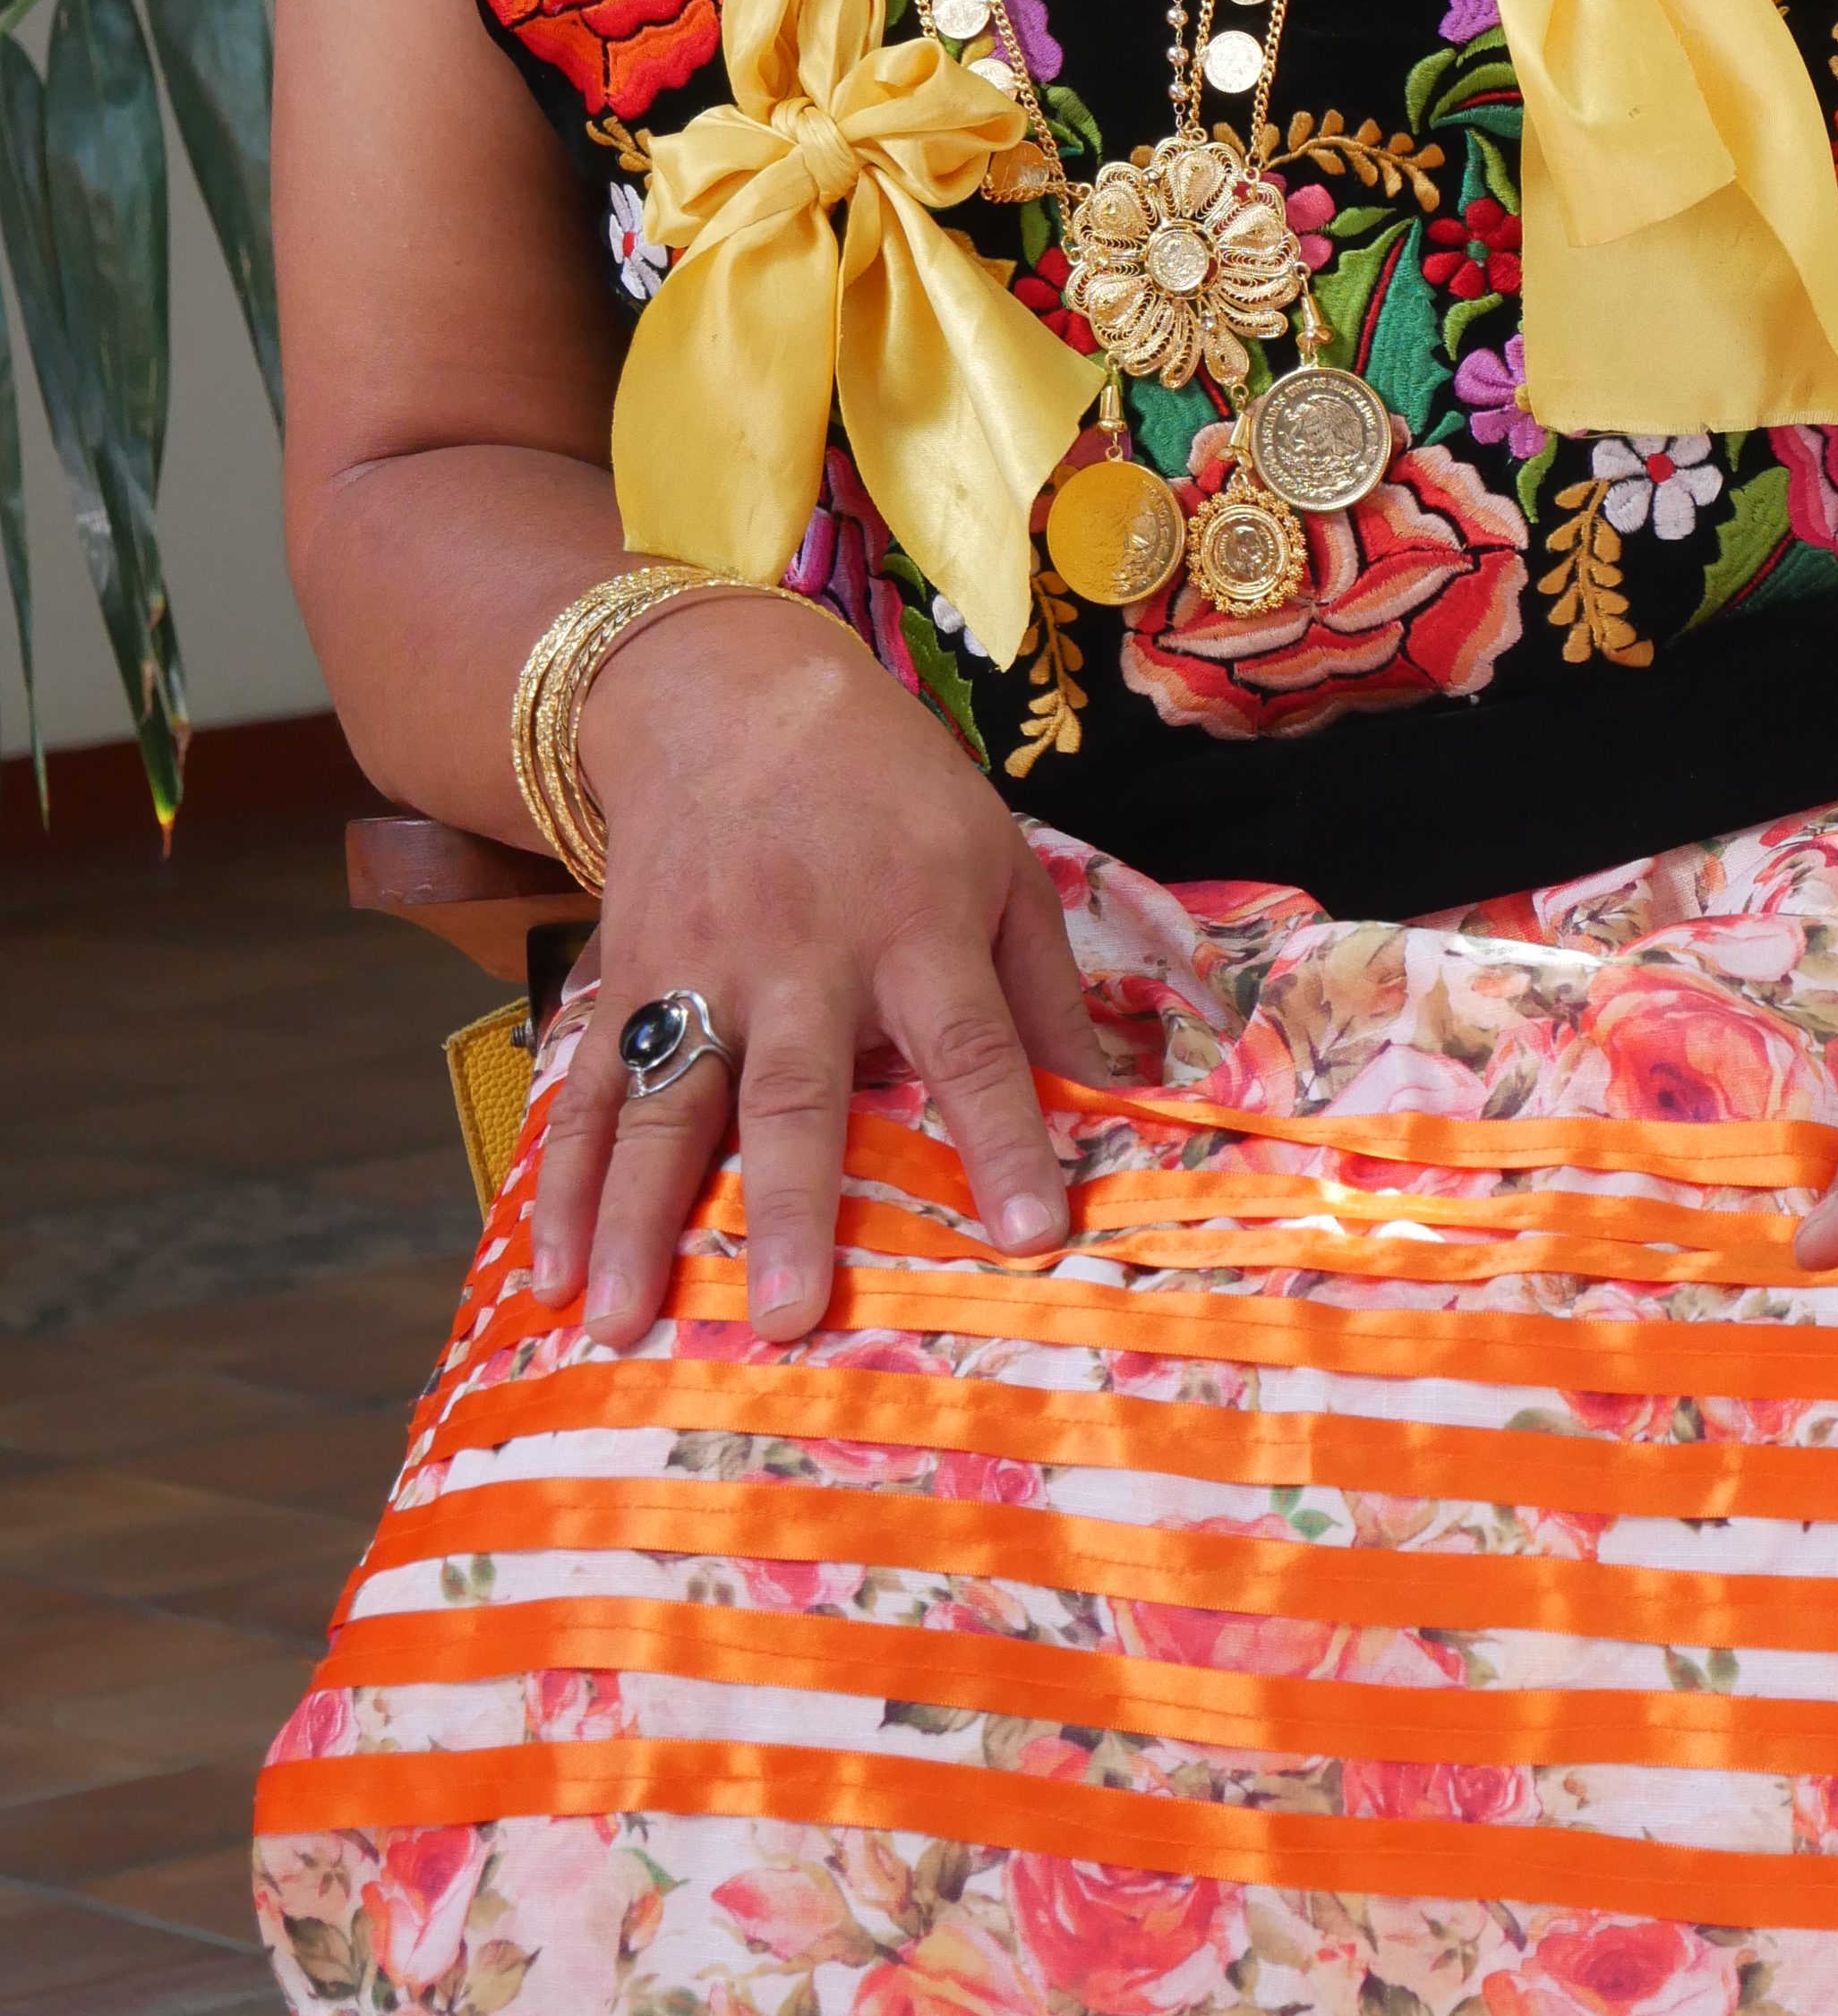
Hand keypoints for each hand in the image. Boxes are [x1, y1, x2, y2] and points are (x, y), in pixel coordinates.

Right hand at [528, 601, 1110, 1348]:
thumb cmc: (894, 796)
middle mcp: (802, 952)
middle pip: (797, 1089)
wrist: (734, 695)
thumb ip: (1046, 992)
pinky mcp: (625, 975)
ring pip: (666, 1102)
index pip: (972, 1043)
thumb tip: (1116, 1107)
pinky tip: (543, 1269)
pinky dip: (560, 1182)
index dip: (1004, 1135)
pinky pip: (588, 1088)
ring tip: (614, 1319)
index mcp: (917, 924)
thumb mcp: (999, 860)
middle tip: (785, 1315)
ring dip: (638, 1216)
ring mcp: (699, 966)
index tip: (1032, 1233)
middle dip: (792, 1204)